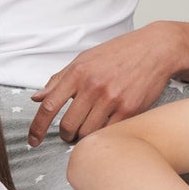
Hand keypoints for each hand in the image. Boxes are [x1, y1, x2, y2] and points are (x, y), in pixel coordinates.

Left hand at [27, 23, 175, 147]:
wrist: (155, 49)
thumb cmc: (119, 54)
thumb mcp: (85, 60)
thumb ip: (59, 80)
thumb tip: (37, 98)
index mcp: (78, 72)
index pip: (49, 106)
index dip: (37, 127)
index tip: (33, 140)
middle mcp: (93, 86)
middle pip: (67, 126)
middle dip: (65, 134)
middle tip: (70, 132)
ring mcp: (112, 99)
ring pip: (87, 133)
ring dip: (83, 137)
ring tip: (88, 128)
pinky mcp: (129, 109)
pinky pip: (108, 133)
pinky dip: (103, 135)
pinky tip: (104, 126)